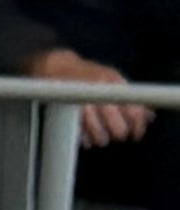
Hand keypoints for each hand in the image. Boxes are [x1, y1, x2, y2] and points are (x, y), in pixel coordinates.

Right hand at [35, 41, 151, 147]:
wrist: (59, 69)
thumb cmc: (90, 77)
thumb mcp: (113, 80)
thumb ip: (132, 97)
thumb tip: (149, 117)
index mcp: (114, 82)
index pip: (133, 111)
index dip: (137, 126)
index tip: (137, 134)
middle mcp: (99, 93)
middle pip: (118, 129)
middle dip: (119, 133)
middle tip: (117, 132)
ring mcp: (82, 106)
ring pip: (101, 137)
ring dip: (102, 139)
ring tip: (101, 135)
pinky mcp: (68, 118)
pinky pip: (83, 139)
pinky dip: (87, 140)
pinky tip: (89, 136)